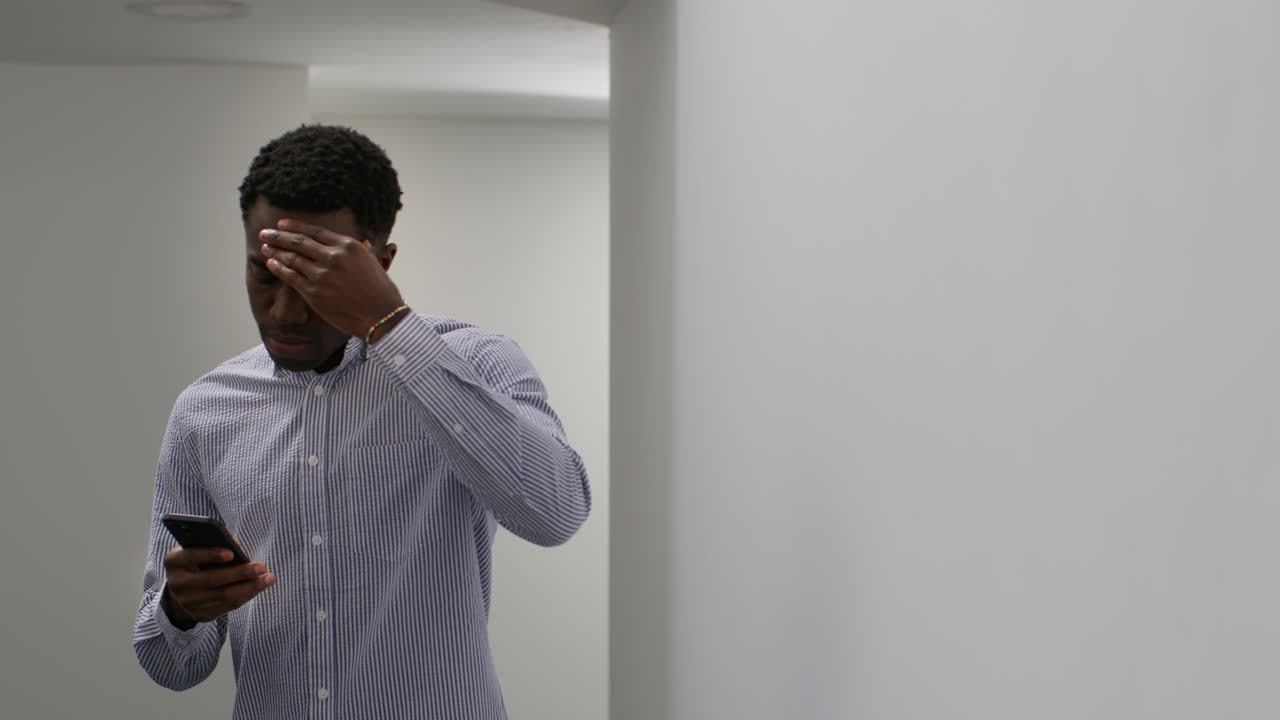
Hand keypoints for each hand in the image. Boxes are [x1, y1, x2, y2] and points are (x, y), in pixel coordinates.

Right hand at [162, 546, 274, 628]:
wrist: (180, 592)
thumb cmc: (195, 562)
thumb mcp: (195, 548)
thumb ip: (211, 543)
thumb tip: (236, 545)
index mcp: (175, 562)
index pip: (191, 556)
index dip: (211, 554)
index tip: (231, 553)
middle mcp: (179, 583)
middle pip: (213, 579)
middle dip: (240, 573)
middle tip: (261, 566)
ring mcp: (189, 602)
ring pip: (224, 595)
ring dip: (250, 587)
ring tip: (268, 578)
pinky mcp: (201, 614)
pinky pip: (228, 606)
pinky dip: (246, 595)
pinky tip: (260, 587)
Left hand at [260, 219, 404, 337]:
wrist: (381, 316)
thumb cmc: (381, 292)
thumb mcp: (375, 264)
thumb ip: (364, 252)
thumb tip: (364, 243)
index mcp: (348, 246)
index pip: (315, 231)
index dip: (295, 226)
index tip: (282, 224)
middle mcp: (333, 256)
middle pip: (299, 242)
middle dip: (278, 236)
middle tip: (265, 232)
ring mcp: (321, 274)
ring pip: (292, 258)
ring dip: (275, 251)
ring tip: (265, 247)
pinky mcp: (313, 292)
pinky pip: (290, 277)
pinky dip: (279, 268)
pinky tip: (271, 263)